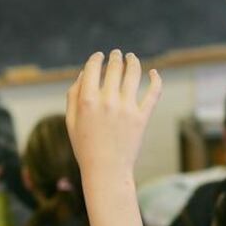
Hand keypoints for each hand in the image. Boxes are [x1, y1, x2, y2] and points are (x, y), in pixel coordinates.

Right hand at [66, 50, 161, 225]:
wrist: (106, 171)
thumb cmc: (85, 147)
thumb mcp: (71, 122)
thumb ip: (73, 96)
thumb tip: (84, 74)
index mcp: (87, 100)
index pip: (93, 68)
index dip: (96, 58)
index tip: (99, 56)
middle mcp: (107, 100)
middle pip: (114, 68)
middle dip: (115, 57)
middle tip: (117, 53)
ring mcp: (126, 108)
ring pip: (133, 74)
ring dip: (133, 62)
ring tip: (132, 58)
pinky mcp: (142, 117)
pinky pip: (152, 93)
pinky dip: (155, 80)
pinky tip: (154, 73)